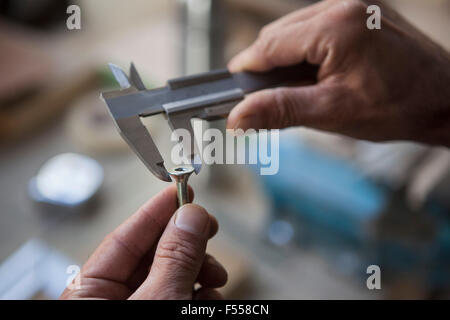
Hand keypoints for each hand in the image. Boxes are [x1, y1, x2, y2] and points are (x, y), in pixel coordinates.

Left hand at [60, 185, 226, 299]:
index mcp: (91, 294)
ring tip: (215, 274)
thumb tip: (190, 216)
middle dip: (187, 242)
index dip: (155, 211)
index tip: (180, 190)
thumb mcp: (159, 300)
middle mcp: (114, 300)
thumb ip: (174, 258)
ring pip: (172, 274)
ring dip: (200, 270)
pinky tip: (211, 295)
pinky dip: (201, 291)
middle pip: (153, 254)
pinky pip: (181, 294)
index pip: (124, 239)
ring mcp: (141, 307)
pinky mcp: (163, 314)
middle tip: (208, 227)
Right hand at [227, 0, 449, 145]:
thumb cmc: (397, 107)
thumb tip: (238, 116)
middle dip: (266, 67)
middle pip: (279, 34)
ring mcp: (352, 4)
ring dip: (284, 59)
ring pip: (294, 30)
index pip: (270, 44)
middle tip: (261, 99)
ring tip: (291, 90)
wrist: (443, 99)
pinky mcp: (358, 12)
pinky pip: (314, 27)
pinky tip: (310, 74)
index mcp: (336, 25)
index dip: (246, 69)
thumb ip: (281, 110)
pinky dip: (303, 51)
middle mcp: (343, 4)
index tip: (230, 90)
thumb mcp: (332, 113)